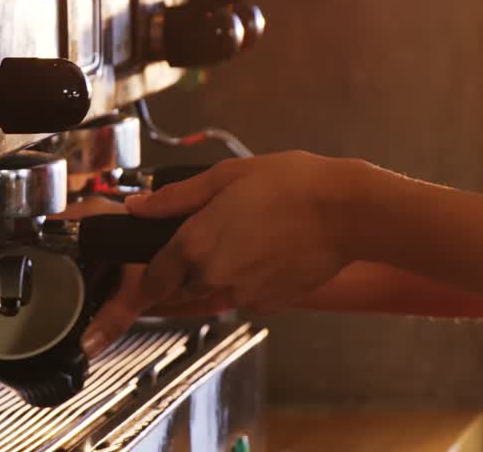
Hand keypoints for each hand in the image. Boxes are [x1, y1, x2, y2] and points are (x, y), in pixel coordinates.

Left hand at [80, 152, 362, 356]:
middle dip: (188, 270)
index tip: (159, 262)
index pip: (152, 280)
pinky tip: (269, 253)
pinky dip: (250, 282)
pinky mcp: (270, 305)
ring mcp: (243, 296)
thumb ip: (175, 197)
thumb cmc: (288, 185)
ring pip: (216, 293)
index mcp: (194, 246)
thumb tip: (138, 206)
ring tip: (249, 239)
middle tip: (216, 235)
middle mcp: (213, 278)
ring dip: (221, 275)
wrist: (344, 212)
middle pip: (182, 288)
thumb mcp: (224, 177)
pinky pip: (247, 297)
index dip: (151, 273)